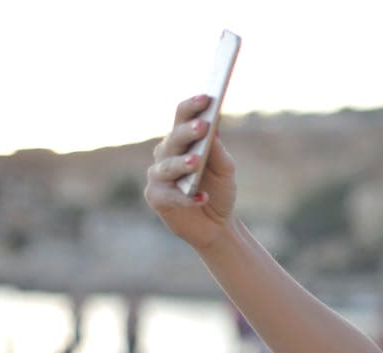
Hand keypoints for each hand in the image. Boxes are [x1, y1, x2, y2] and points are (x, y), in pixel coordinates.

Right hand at [143, 95, 238, 250]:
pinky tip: (201, 198)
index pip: (182, 117)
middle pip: (174, 139)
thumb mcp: (225, 171)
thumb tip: (214, 130)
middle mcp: (166, 154)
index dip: (192, 106)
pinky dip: (186, 198)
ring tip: (197, 162)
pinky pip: (169, 195)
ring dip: (182, 164)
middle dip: (188, 132)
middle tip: (203, 126)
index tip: (207, 97)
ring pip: (167, 166)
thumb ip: (219, 152)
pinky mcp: (156, 198)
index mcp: (183, 141)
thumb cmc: (218, 190)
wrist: (216, 225)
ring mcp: (158, 176)